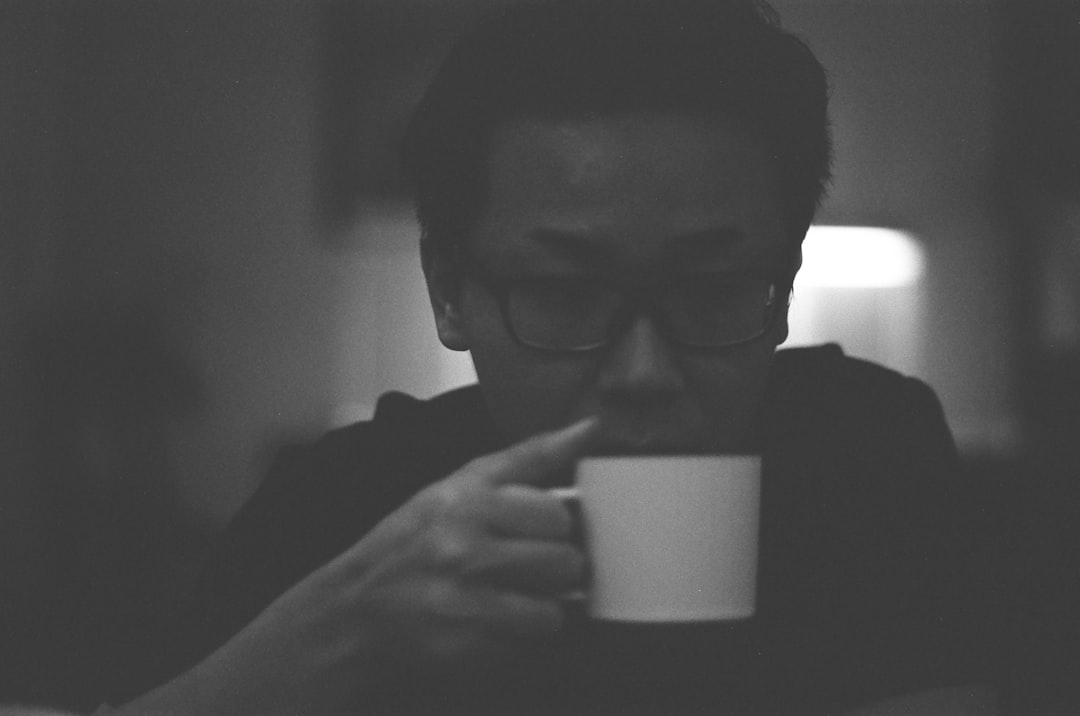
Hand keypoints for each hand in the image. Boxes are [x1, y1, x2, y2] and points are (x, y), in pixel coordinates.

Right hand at [124, 417, 599, 714]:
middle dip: (556, 569)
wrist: (353, 613)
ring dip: (545, 607)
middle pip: (565, 559)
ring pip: (557, 606)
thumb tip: (592, 426)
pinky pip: (533, 640)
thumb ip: (528, 458)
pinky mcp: (467, 644)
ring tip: (512, 598)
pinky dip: (525, 636)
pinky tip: (495, 623)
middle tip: (526, 569)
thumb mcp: (457, 487)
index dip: (557, 527)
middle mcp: (464, 544)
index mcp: (466, 498)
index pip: (557, 511)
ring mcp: (464, 598)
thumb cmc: (412, 543)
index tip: (542, 532)